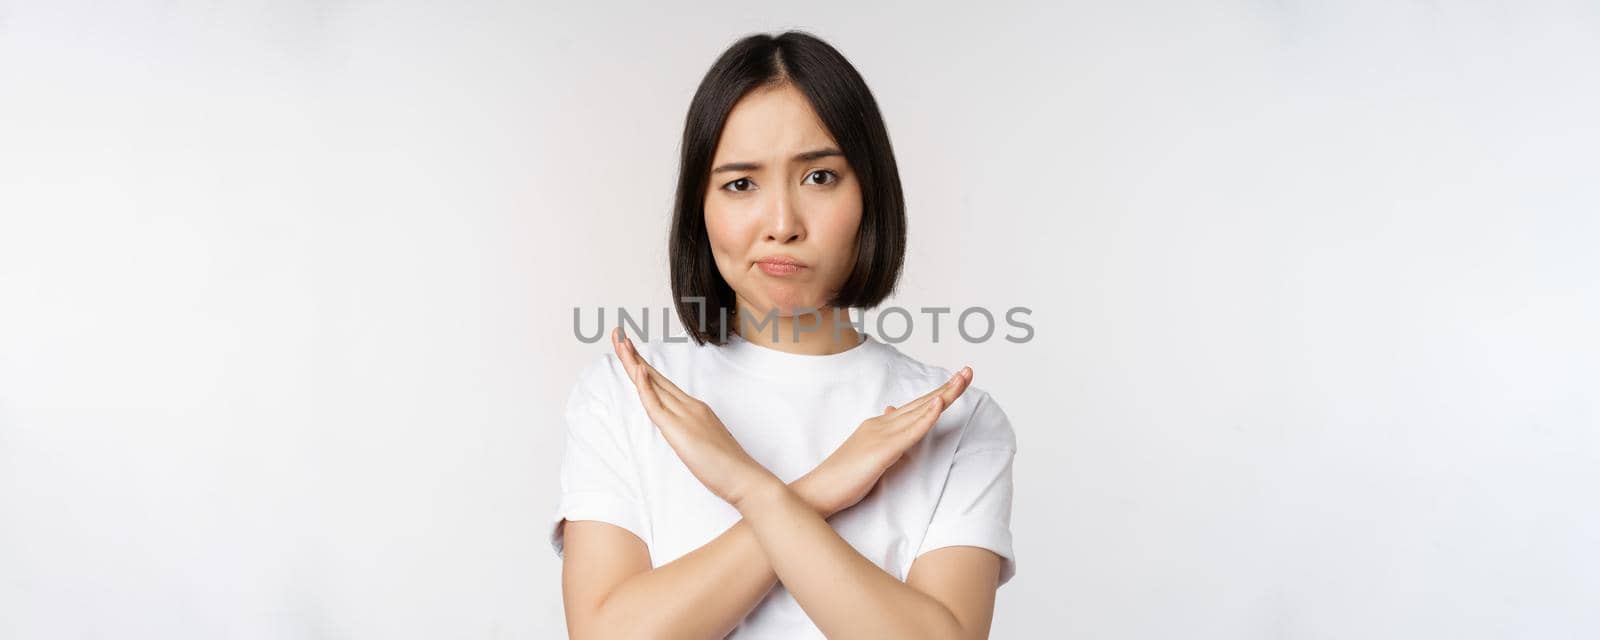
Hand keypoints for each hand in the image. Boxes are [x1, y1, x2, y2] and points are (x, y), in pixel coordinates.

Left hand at [612, 327, 774, 505]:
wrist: (744, 477)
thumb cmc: (727, 467)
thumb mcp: (704, 445)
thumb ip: (692, 436)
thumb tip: (685, 437)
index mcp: (694, 409)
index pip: (662, 384)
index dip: (645, 368)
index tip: (631, 352)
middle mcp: (689, 405)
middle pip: (655, 377)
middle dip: (634, 355)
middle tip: (618, 334)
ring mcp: (684, 414)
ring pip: (653, 383)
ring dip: (633, 361)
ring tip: (620, 341)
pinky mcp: (678, 429)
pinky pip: (656, 404)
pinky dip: (645, 386)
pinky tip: (637, 370)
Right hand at [805, 367, 974, 516]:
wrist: (817, 491)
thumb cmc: (841, 477)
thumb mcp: (867, 453)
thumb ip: (882, 437)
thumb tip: (892, 415)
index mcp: (879, 426)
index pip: (915, 407)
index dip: (937, 394)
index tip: (957, 382)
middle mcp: (881, 424)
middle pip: (921, 403)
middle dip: (947, 387)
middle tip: (969, 371)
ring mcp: (881, 436)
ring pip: (919, 412)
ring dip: (943, 395)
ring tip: (963, 379)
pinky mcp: (882, 451)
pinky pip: (909, 432)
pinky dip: (926, 417)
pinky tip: (940, 404)